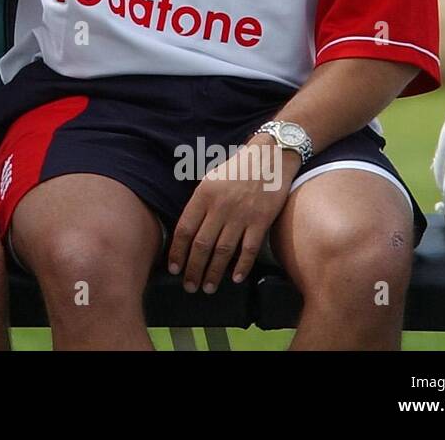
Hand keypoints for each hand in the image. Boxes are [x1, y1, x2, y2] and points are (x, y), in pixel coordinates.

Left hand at [167, 137, 298, 292]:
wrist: (270, 156)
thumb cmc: (238, 168)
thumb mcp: (210, 178)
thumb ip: (199, 203)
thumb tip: (187, 231)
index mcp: (203, 194)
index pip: (184, 229)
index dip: (177, 252)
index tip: (174, 268)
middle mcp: (220, 206)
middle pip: (202, 245)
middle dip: (193, 269)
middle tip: (189, 286)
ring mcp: (242, 215)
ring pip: (223, 251)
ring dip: (214, 273)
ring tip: (208, 288)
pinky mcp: (261, 221)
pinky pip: (248, 249)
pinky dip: (241, 266)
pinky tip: (235, 278)